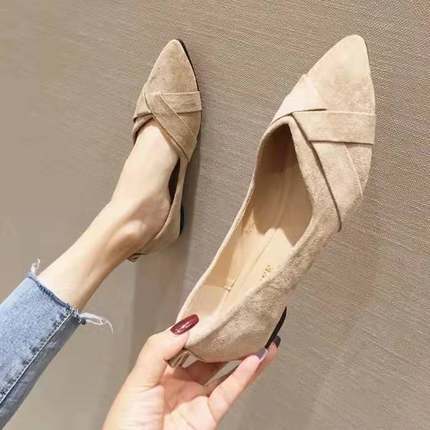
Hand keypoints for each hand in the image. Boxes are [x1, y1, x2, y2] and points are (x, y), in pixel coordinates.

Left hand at [103, 315, 279, 429]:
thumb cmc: (125, 425)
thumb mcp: (138, 380)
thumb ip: (158, 350)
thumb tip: (185, 325)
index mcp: (159, 372)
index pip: (183, 344)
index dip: (199, 329)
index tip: (214, 312)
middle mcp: (180, 384)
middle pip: (207, 356)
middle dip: (223, 340)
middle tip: (240, 322)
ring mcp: (196, 400)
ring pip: (224, 373)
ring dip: (243, 356)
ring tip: (260, 337)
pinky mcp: (209, 417)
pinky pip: (229, 392)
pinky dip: (244, 376)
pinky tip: (256, 359)